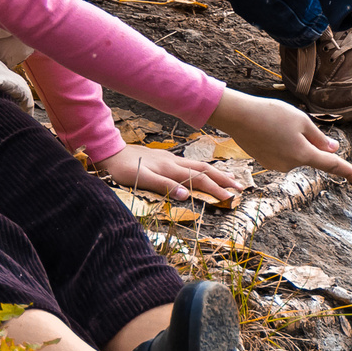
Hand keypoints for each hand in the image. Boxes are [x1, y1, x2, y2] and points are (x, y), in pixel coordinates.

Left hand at [96, 144, 240, 202]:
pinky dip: (204, 169)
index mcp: (171, 169)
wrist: (111, 151)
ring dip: (217, 173)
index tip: (231, 199)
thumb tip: (186, 195)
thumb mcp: (139, 179)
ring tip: (231, 179)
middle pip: (205, 170)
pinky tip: (206, 172)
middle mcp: (174, 163)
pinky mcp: (166, 159)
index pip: (199, 180)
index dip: (216, 189)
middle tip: (240, 189)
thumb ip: (163, 186)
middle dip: (224, 180)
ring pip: (200, 166)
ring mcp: (171, 160)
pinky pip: (191, 164)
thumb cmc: (122, 168)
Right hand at [207, 91, 351, 184]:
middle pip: (310, 154)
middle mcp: (291, 165)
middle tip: (290, 121)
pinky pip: (282, 154)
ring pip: (295, 153)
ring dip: (293, 141)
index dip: (349, 172)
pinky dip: (280, 144)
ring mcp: (277, 166)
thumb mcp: (302, 121)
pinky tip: (267, 131)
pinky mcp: (266, 163)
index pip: (332, 165)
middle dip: (307, 140)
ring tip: (275, 124)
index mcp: (304, 154)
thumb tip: (333, 149)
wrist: (238, 117)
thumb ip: (319, 138)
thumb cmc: (272, 114)